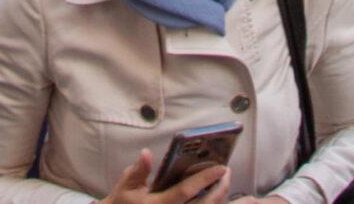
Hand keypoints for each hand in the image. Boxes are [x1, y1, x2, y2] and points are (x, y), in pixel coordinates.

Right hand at [99, 152, 228, 203]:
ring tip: (227, 184)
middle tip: (227, 172)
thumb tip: (147, 153)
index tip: (221, 167)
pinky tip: (219, 198)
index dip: (205, 179)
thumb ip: (138, 170)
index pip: (186, 191)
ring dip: (219, 200)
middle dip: (220, 190)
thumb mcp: (126, 186)